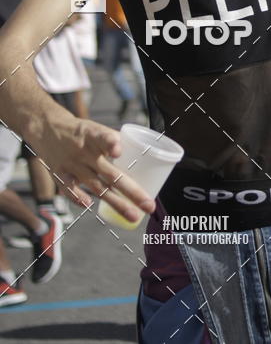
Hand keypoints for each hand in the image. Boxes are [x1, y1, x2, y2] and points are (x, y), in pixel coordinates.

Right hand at [34, 113, 155, 222]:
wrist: (48, 128)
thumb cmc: (81, 131)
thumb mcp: (96, 128)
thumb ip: (115, 143)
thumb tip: (141, 156)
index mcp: (95, 135)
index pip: (104, 138)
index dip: (111, 144)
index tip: (118, 152)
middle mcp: (84, 151)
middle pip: (111, 173)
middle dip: (132, 191)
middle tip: (149, 205)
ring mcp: (72, 164)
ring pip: (97, 187)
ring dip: (116, 203)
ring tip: (133, 216)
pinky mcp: (60, 174)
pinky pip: (70, 190)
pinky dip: (78, 198)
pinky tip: (90, 206)